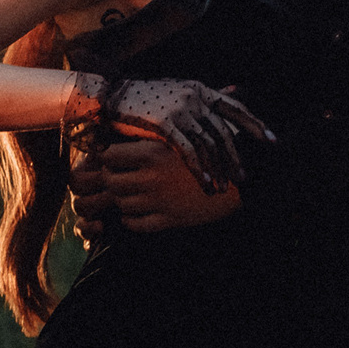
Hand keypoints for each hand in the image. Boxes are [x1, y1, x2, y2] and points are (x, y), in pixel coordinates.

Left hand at [70, 139, 247, 235]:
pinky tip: (136, 213)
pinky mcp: (170, 219)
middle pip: (110, 181)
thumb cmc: (211, 151)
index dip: (107, 158)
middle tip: (118, 178)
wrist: (241, 178)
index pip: (109, 155)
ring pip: (121, 204)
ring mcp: (160, 200)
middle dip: (110, 181)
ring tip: (130, 194)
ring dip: (121, 200)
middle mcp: (152, 176)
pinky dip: (131, 221)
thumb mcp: (181, 136)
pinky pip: (136, 224)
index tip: (114, 159)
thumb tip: (125, 123)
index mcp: (153, 151)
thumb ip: (154, 135)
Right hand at [94, 79, 270, 190]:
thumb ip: (206, 96)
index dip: (255, 124)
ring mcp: (180, 110)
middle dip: (235, 156)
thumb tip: (237, 89)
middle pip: (224, 131)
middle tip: (243, 177)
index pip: (235, 108)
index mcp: (200, 89)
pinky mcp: (165, 124)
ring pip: (209, 144)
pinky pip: (189, 151)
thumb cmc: (144, 98)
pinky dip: (200, 169)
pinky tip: (206, 183)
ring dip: (218, 168)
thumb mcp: (177, 92)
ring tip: (225, 187)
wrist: (109, 96)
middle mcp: (194, 97)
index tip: (271, 141)